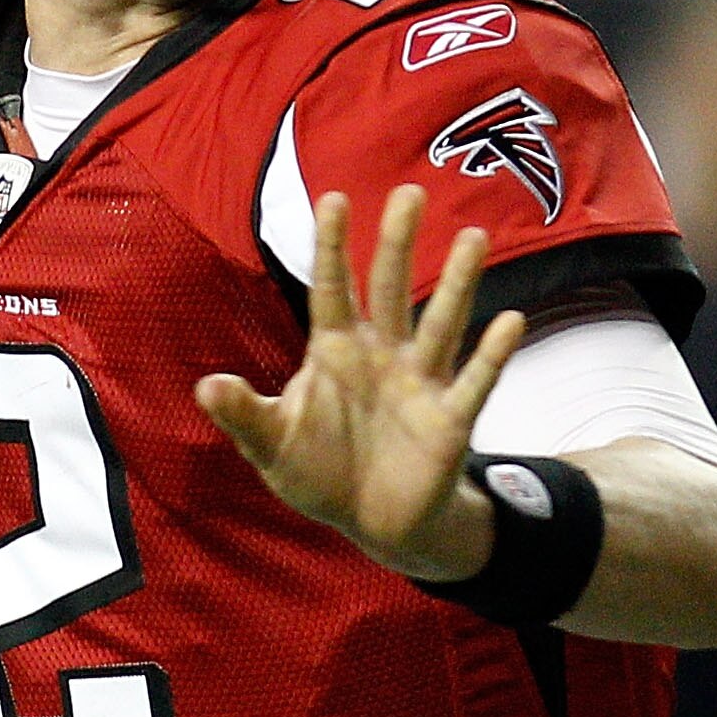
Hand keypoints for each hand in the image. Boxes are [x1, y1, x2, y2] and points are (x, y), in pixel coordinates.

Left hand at [196, 186, 525, 581]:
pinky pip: (474, 382)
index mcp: (334, 351)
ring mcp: (418, 383)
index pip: (331, 289)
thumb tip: (206, 385)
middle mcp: (380, 355)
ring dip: (457, 283)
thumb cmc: (318, 472)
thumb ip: (243, 415)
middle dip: (397, 243)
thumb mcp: (271, 445)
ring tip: (474, 238)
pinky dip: (493, 354)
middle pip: (389, 290)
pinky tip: (511, 320)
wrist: (371, 523)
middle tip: (409, 193)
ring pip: (440, 323)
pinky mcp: (449, 419)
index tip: (334, 197)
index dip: (332, 247)